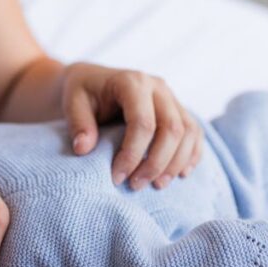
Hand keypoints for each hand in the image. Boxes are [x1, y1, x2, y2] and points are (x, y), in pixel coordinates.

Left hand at [61, 62, 202, 189]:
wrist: (94, 81)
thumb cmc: (83, 93)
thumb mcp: (72, 102)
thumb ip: (79, 123)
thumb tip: (83, 149)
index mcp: (132, 82)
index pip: (143, 123)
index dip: (132, 154)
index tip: (117, 177)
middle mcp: (157, 87)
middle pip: (172, 129)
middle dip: (156, 163)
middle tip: (135, 186)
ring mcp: (171, 97)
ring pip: (188, 133)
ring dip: (175, 163)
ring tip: (156, 185)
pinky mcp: (178, 109)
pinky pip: (195, 133)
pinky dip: (192, 155)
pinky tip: (180, 174)